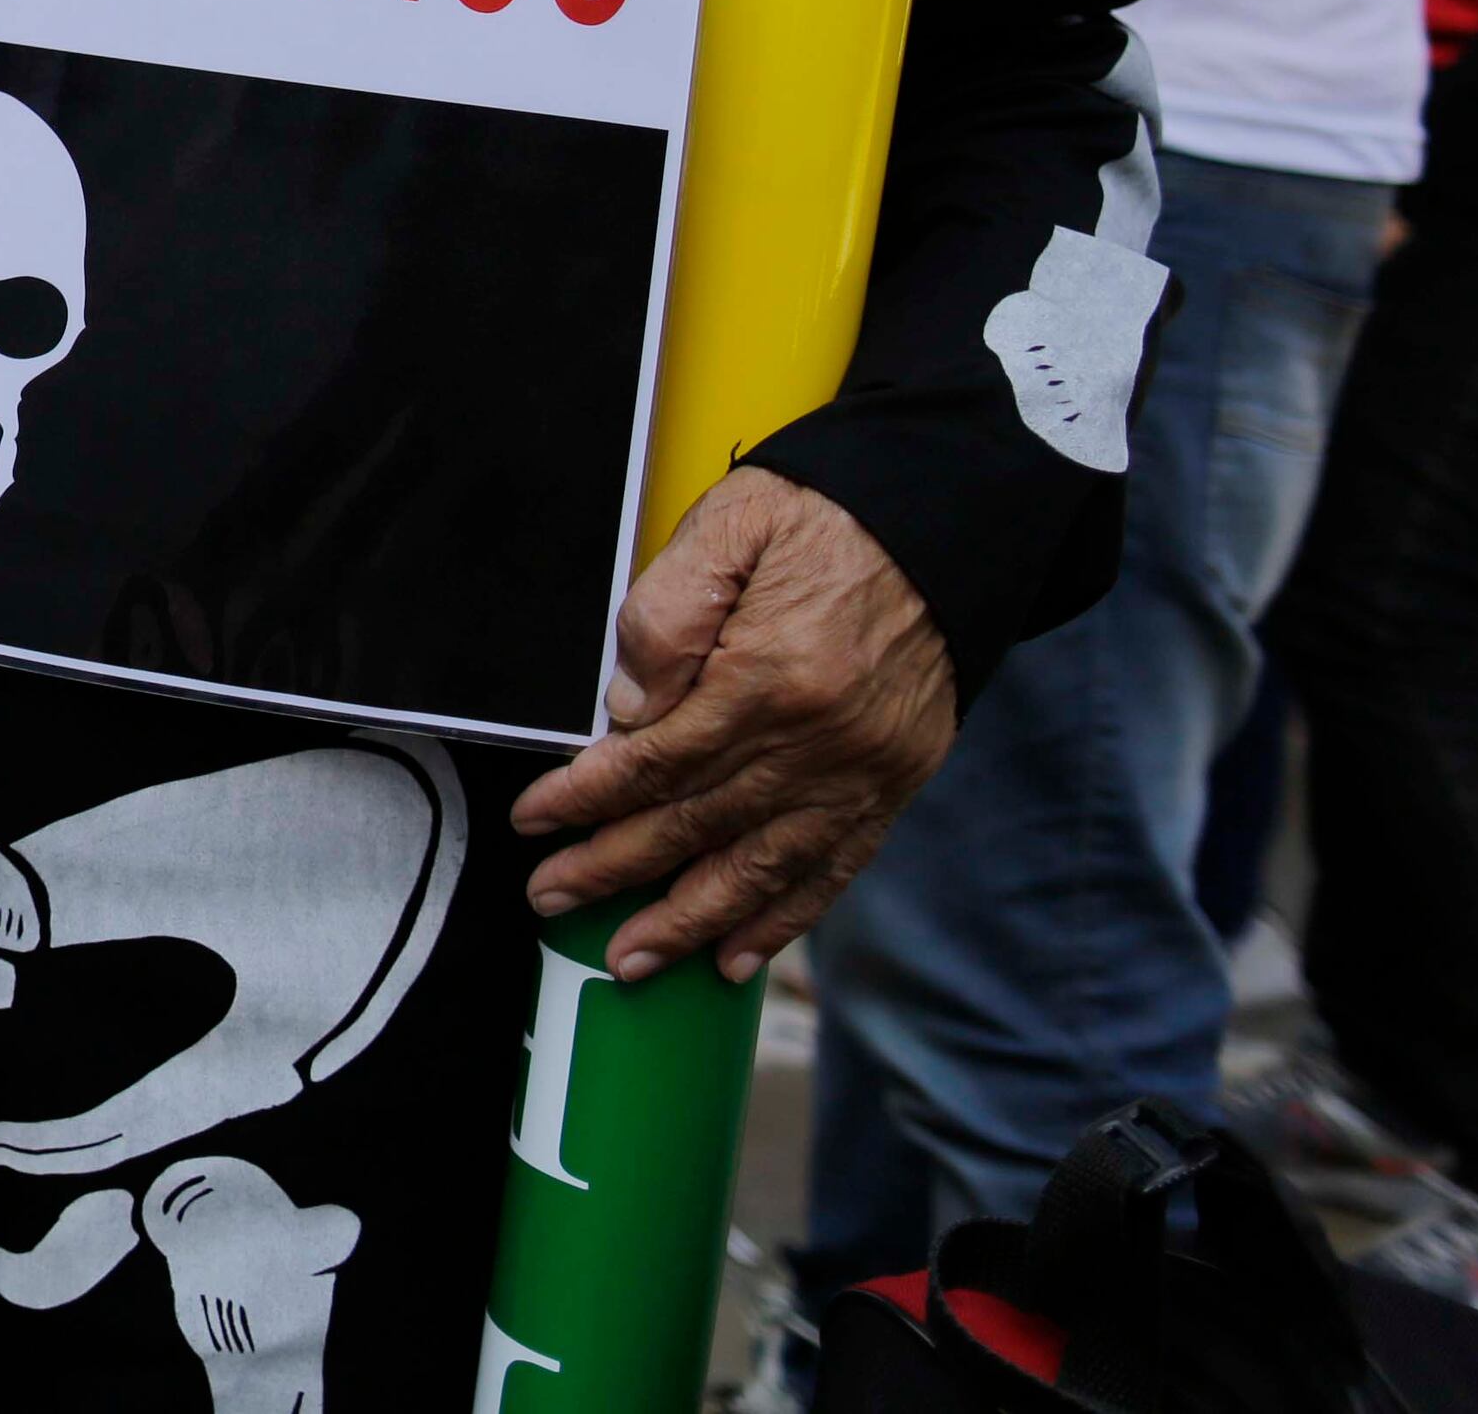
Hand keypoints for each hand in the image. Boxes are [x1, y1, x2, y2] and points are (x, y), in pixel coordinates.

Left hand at [507, 465, 956, 984]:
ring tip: (630, 959)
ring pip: (760, 868)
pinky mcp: (893, 784)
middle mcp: (818, 743)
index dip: (586, 798)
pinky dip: (783, 919)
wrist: (943, 523)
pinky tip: (737, 957)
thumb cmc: (824, 519)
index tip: (534, 822)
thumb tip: (628, 706)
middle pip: (696, 825)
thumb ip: (666, 614)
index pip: (655, 762)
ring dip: (689, 920)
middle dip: (614, 868)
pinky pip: (832, 870)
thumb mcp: (729, 527)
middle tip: (550, 896)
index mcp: (767, 678)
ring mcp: (861, 773)